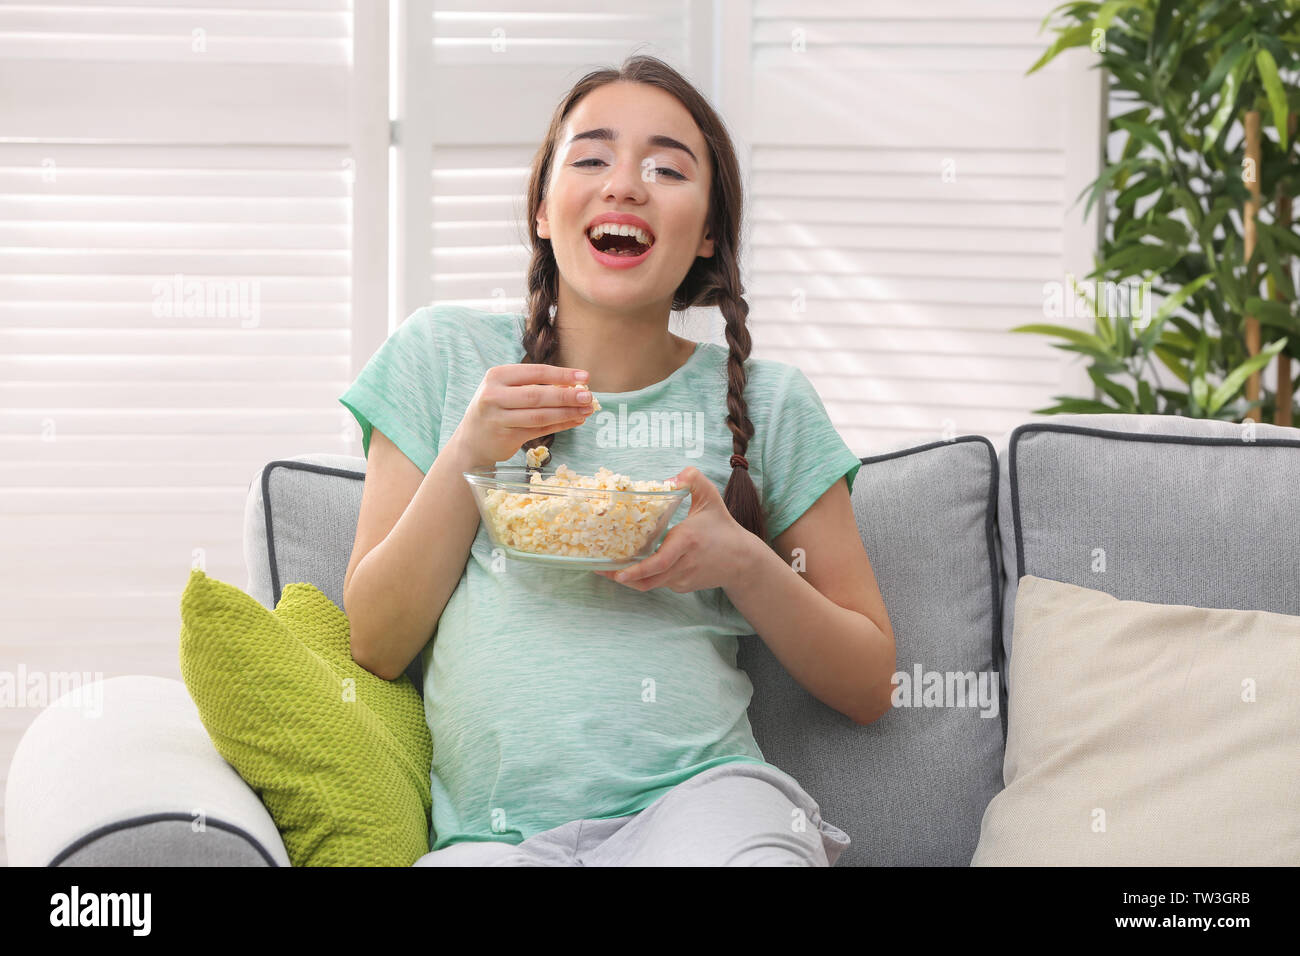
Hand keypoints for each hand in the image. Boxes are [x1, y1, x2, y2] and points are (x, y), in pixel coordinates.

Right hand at [450, 363, 597, 467]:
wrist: (472, 439)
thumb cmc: (496, 407)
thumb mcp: (506, 388)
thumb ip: (533, 384)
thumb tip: (573, 385)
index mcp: (497, 376)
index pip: (535, 372)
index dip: (562, 375)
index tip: (585, 377)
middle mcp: (494, 396)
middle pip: (538, 395)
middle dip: (567, 396)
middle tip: (589, 396)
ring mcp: (498, 418)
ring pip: (540, 416)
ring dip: (567, 413)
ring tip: (587, 410)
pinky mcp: (506, 438)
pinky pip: (539, 430)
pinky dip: (560, 426)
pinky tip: (575, 421)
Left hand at [593, 466, 759, 592]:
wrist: (742, 561)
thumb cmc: (722, 527)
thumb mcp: (710, 498)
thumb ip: (692, 479)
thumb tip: (671, 476)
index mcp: (687, 541)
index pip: (660, 561)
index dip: (638, 569)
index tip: (619, 572)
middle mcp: (683, 564)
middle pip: (648, 579)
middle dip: (622, 576)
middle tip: (599, 569)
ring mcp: (682, 579)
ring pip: (650, 584)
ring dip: (629, 579)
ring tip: (608, 569)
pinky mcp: (683, 586)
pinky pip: (659, 582)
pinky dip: (645, 577)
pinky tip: (633, 567)